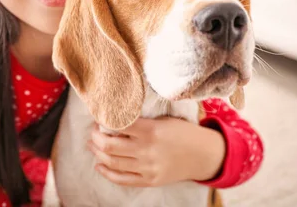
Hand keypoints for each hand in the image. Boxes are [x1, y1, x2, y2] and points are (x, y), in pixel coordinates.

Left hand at [87, 116, 225, 186]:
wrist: (203, 155)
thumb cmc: (183, 132)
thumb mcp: (163, 119)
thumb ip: (140, 120)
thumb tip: (113, 117)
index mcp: (151, 130)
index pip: (117, 125)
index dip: (103, 120)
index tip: (99, 116)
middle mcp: (147, 150)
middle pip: (108, 145)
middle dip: (95, 137)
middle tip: (94, 130)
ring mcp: (147, 168)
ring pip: (111, 162)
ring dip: (97, 153)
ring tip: (93, 144)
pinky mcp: (149, 180)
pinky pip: (122, 179)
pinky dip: (106, 172)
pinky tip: (99, 165)